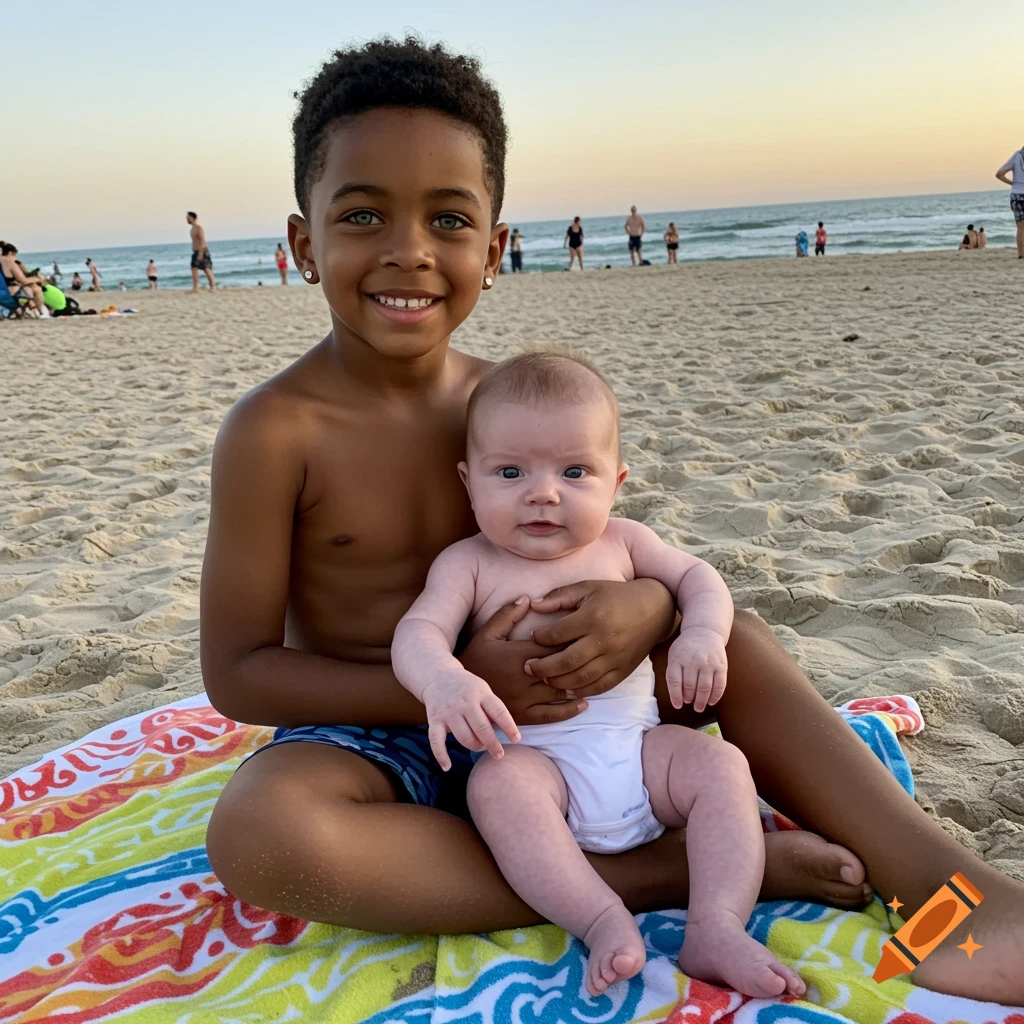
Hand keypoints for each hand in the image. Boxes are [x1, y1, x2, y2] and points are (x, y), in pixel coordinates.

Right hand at [422, 670, 519, 770]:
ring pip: (464, 737)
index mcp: (481, 694)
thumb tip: (503, 733)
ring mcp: (449, 712)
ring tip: (481, 747)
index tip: (516, 739)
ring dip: (474, 747)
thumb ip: (491, 708)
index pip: (498, 712)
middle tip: (499, 754)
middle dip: (492, 744)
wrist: (438, 676)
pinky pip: (436, 740)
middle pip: (482, 728)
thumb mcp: (483, 690)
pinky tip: (447, 767)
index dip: (509, 727)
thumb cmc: (467, 687)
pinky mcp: (434, 720)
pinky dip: (441, 755)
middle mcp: (465, 703)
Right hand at [459, 597, 588, 725]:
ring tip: (593, 677)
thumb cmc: (473, 660)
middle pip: (560, 668)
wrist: (457, 693)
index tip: (584, 634)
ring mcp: (524, 699)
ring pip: (559, 691)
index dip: (570, 640)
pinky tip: (583, 703)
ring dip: (577, 684)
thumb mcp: (486, 634)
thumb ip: (507, 615)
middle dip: (578, 661)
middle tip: (595, 654)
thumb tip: (528, 598)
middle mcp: (524, 677)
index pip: (552, 646)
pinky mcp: (523, 716)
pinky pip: (551, 714)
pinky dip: (569, 710)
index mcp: (518, 655)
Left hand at [525, 578, 675, 697]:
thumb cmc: (617, 596)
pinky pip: (599, 686)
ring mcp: (615, 658)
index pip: (557, 634)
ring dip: (558, 682)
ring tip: (544, 679)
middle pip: (566, 661)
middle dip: (543, 667)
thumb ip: (560, 596)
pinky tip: (567, 689)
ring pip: (580, 678)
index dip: (540, 638)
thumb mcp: (589, 587)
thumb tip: (534, 605)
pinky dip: (581, 690)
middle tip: (528, 667)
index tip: (532, 637)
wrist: (656, 608)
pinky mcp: (623, 670)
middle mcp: (603, 640)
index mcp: (593, 617)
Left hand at [666, 627, 726, 712]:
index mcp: (678, 658)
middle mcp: (693, 660)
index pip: (674, 681)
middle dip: (689, 699)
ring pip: (704, 688)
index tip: (678, 705)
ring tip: (698, 707)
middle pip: (689, 686)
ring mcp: (708, 663)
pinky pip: (719, 685)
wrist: (704, 631)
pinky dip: (715, 696)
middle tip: (690, 703)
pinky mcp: (721, 665)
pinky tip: (711, 702)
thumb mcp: (674, 656)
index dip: (675, 696)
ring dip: (701, 701)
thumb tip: (678, 698)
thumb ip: (674, 674)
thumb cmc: (686, 648)